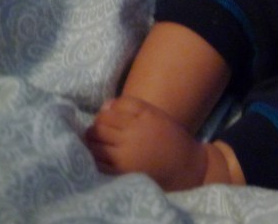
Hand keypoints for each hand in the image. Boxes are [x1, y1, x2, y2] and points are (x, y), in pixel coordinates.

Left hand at [85, 96, 207, 190]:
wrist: (185, 166)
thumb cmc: (171, 138)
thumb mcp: (157, 116)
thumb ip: (132, 108)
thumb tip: (104, 106)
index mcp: (146, 116)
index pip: (116, 105)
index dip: (109, 109)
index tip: (112, 116)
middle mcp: (134, 133)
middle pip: (102, 122)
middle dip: (98, 123)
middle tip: (102, 129)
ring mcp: (125, 154)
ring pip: (95, 141)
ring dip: (93, 139)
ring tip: (99, 141)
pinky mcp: (120, 171)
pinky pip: (97, 160)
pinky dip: (94, 156)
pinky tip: (101, 155)